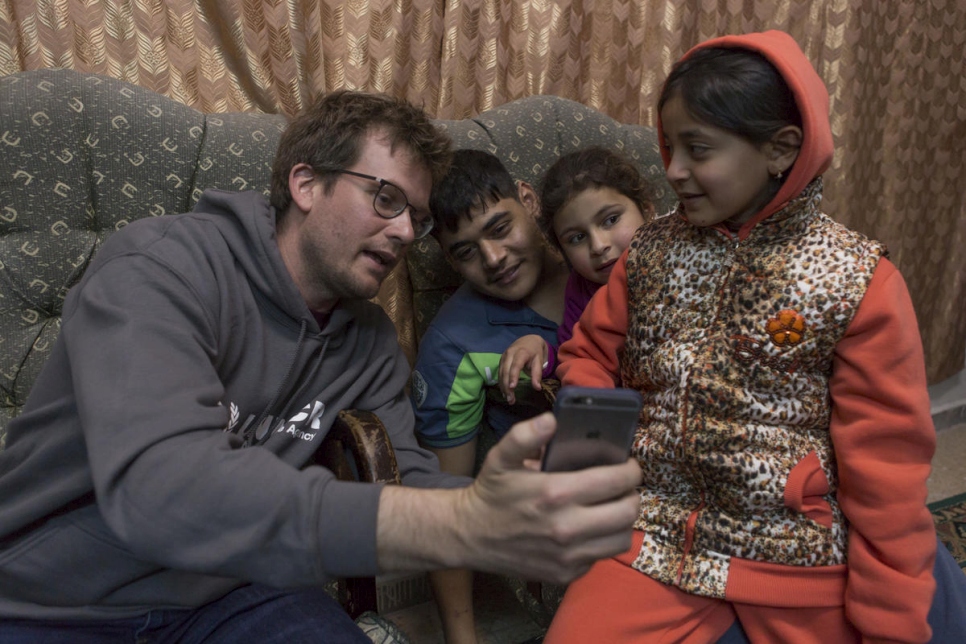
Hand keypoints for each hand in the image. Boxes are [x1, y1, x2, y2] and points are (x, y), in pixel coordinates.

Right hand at [456, 413, 640, 583]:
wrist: (470, 536)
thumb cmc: (491, 493)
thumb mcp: (501, 457)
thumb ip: (525, 435)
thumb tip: (551, 420)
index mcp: (556, 493)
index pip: (615, 482)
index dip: (630, 471)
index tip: (628, 466)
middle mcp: (566, 528)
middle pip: (627, 511)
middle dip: (632, 494)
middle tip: (624, 486)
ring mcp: (568, 556)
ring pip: (621, 538)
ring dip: (623, 521)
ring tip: (613, 507)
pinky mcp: (566, 575)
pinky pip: (600, 557)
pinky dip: (602, 541)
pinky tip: (590, 527)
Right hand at [498, 335, 548, 403]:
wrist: (528, 340)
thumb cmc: (535, 351)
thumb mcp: (539, 360)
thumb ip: (537, 374)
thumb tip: (537, 388)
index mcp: (521, 352)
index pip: (515, 365)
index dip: (513, 376)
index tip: (512, 387)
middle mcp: (509, 354)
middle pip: (506, 371)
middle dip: (507, 386)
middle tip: (511, 400)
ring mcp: (504, 357)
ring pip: (501, 373)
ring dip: (503, 387)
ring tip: (508, 399)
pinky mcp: (501, 360)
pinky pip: (499, 373)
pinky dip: (501, 383)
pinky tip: (504, 392)